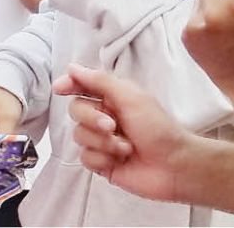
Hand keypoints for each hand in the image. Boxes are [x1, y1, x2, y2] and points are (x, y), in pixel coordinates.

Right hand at [54, 64, 193, 202]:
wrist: (173, 166)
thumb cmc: (157, 127)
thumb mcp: (131, 97)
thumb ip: (99, 81)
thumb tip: (72, 67)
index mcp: (112, 97)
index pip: (82, 86)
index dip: (68, 85)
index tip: (60, 89)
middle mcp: (104, 116)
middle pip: (76, 110)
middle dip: (92, 119)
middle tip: (113, 126)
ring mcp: (101, 141)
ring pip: (79, 135)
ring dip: (103, 142)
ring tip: (126, 147)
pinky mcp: (101, 162)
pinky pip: (85, 157)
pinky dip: (102, 158)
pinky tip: (119, 160)